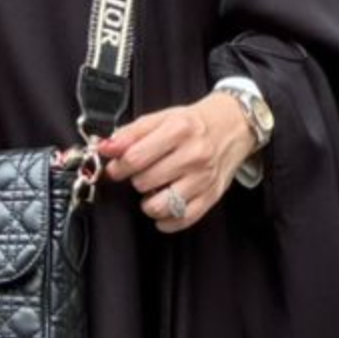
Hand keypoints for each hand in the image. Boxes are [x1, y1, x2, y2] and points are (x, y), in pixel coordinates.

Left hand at [59, 94, 250, 232]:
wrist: (233, 126)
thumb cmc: (194, 123)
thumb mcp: (161, 117)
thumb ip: (130, 133)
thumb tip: (105, 147)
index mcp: (179, 130)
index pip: (135, 158)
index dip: (118, 165)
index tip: (117, 166)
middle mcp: (194, 154)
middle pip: (144, 182)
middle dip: (136, 179)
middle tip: (142, 173)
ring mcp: (204, 178)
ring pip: (160, 206)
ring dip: (148, 202)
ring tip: (152, 190)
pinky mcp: (211, 196)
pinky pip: (182, 220)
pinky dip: (166, 220)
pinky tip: (163, 208)